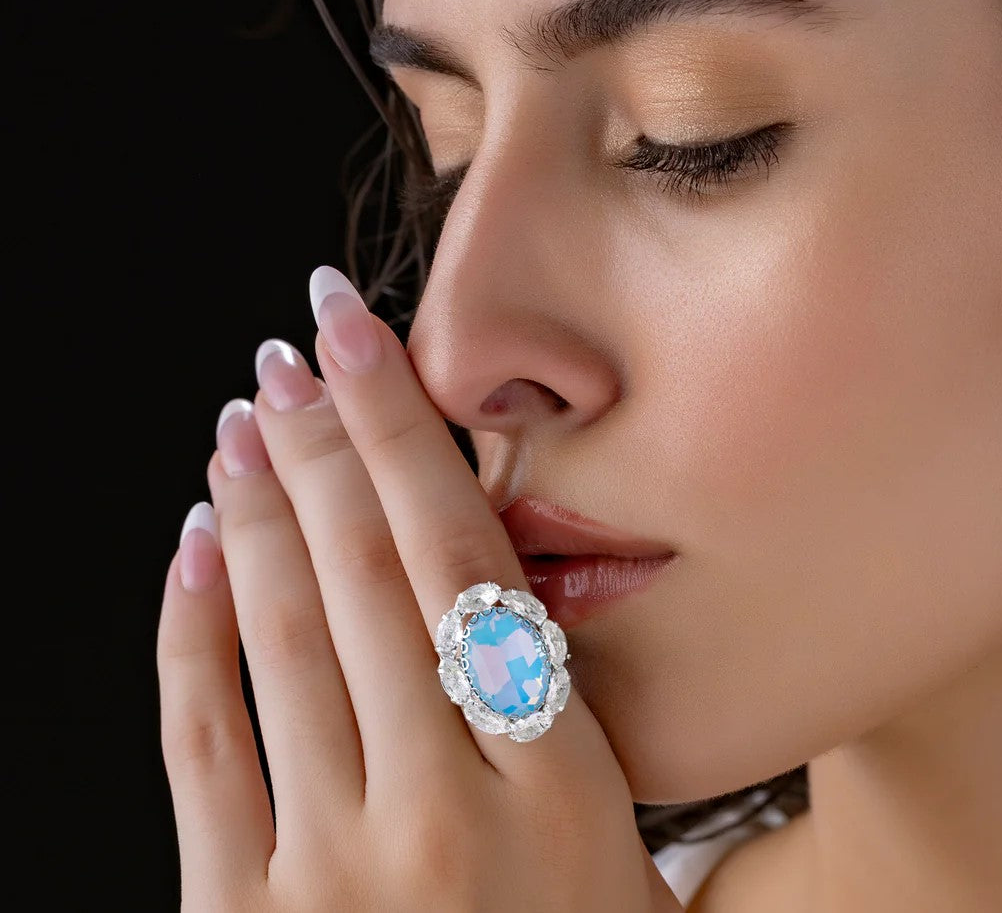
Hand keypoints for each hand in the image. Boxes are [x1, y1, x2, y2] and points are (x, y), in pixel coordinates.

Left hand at [158, 266, 681, 910]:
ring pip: (280, 630)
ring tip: (244, 422)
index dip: (404, 429)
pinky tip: (193, 546)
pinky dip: (189, 627)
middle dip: (321, 438)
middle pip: (363, 569)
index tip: (361, 340)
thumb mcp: (614, 859)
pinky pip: (202, 738)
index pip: (464, 558)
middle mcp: (446, 814)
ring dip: (257, 505)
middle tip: (292, 353)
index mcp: (562, 792)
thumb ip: (556, 728)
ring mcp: (332, 871)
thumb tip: (489, 590)